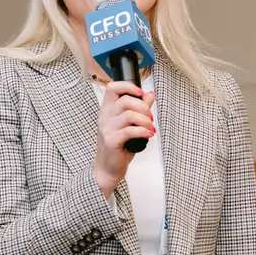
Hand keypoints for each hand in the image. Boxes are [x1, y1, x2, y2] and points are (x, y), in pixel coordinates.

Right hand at [93, 81, 154, 196]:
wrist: (107, 168)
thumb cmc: (118, 147)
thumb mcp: (129, 124)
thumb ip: (139, 108)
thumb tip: (149, 94)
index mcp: (107, 110)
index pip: (112, 88)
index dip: (128, 86)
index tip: (140, 93)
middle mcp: (105, 117)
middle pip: (125, 100)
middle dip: (143, 107)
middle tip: (150, 117)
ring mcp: (107, 129)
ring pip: (130, 115)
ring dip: (146, 120)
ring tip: (150, 128)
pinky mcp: (111, 141)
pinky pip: (130, 131)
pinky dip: (143, 131)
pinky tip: (148, 135)